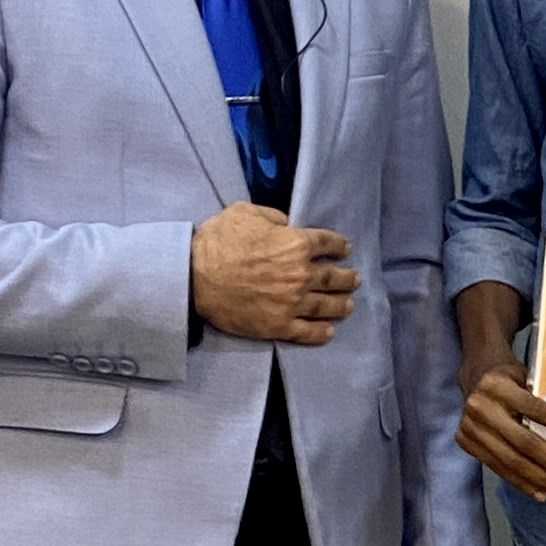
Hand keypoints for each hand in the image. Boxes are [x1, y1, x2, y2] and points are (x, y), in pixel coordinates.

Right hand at [193, 203, 357, 342]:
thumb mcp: (246, 213)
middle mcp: (301, 274)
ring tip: (348, 305)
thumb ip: (274, 217)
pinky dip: (322, 332)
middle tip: (354, 279)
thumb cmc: (217, 241)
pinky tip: (329, 331)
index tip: (345, 249)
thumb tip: (287, 225)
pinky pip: (308, 331)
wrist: (192, 277)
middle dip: (348, 277)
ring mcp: (291, 303)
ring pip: (327, 306)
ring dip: (342, 305)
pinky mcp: (278, 326)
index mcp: (296, 244)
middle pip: (334, 277)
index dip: (340, 245)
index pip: (329, 243)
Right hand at [455, 366, 545, 501]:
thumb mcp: (525, 376)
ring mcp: (470, 427)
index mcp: (498, 386)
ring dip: (541, 480)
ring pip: (511, 461)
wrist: (474, 376)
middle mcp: (481, 407)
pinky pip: (498, 468)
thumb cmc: (510, 378)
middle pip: (524, 442)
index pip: (536, 409)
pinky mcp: (465, 442)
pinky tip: (542, 493)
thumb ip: (542, 397)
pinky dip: (522, 483)